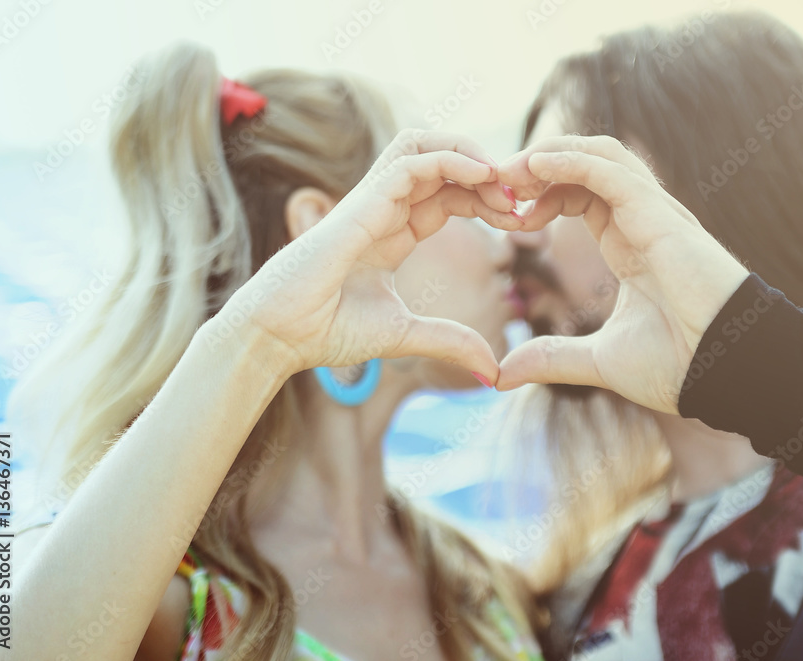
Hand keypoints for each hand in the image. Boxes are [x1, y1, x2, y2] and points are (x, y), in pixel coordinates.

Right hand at [223, 129, 520, 382]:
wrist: (279, 336)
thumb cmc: (327, 331)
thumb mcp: (407, 334)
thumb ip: (451, 342)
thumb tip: (494, 372)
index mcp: (395, 231)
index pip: (449, 195)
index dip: (488, 200)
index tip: (523, 222)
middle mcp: (385, 209)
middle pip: (443, 164)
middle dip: (488, 174)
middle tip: (521, 201)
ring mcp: (372, 201)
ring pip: (423, 146)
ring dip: (469, 153)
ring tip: (503, 179)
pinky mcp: (360, 202)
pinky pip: (409, 162)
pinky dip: (449, 159)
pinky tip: (483, 176)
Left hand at [494, 135, 748, 413]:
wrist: (727, 374)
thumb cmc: (680, 364)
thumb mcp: (599, 360)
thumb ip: (552, 358)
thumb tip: (502, 374)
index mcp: (629, 244)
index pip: (578, 195)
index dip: (539, 196)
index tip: (505, 217)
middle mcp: (642, 221)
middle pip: (584, 165)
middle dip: (536, 167)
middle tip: (494, 182)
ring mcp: (655, 214)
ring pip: (599, 155)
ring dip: (550, 155)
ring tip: (510, 171)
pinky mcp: (662, 218)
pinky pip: (611, 172)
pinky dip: (572, 161)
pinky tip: (536, 166)